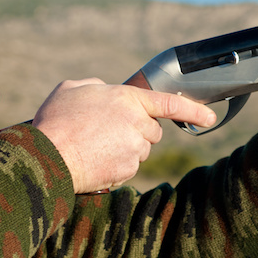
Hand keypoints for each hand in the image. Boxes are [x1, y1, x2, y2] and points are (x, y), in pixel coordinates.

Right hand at [33, 78, 215, 193]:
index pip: (170, 103)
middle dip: (136, 131)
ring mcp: (134, 150)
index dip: (193, 110)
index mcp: (127, 99)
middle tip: (107, 132)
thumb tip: (104, 91)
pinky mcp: (127, 171)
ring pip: (140, 150)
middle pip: (152, 131)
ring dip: (124, 149)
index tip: (210, 117)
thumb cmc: (55, 120)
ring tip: (94, 146)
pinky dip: (115, 166)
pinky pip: (128, 168)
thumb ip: (95, 86)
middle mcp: (137, 123)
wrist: (47, 156)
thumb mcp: (71, 89)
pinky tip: (94, 160)